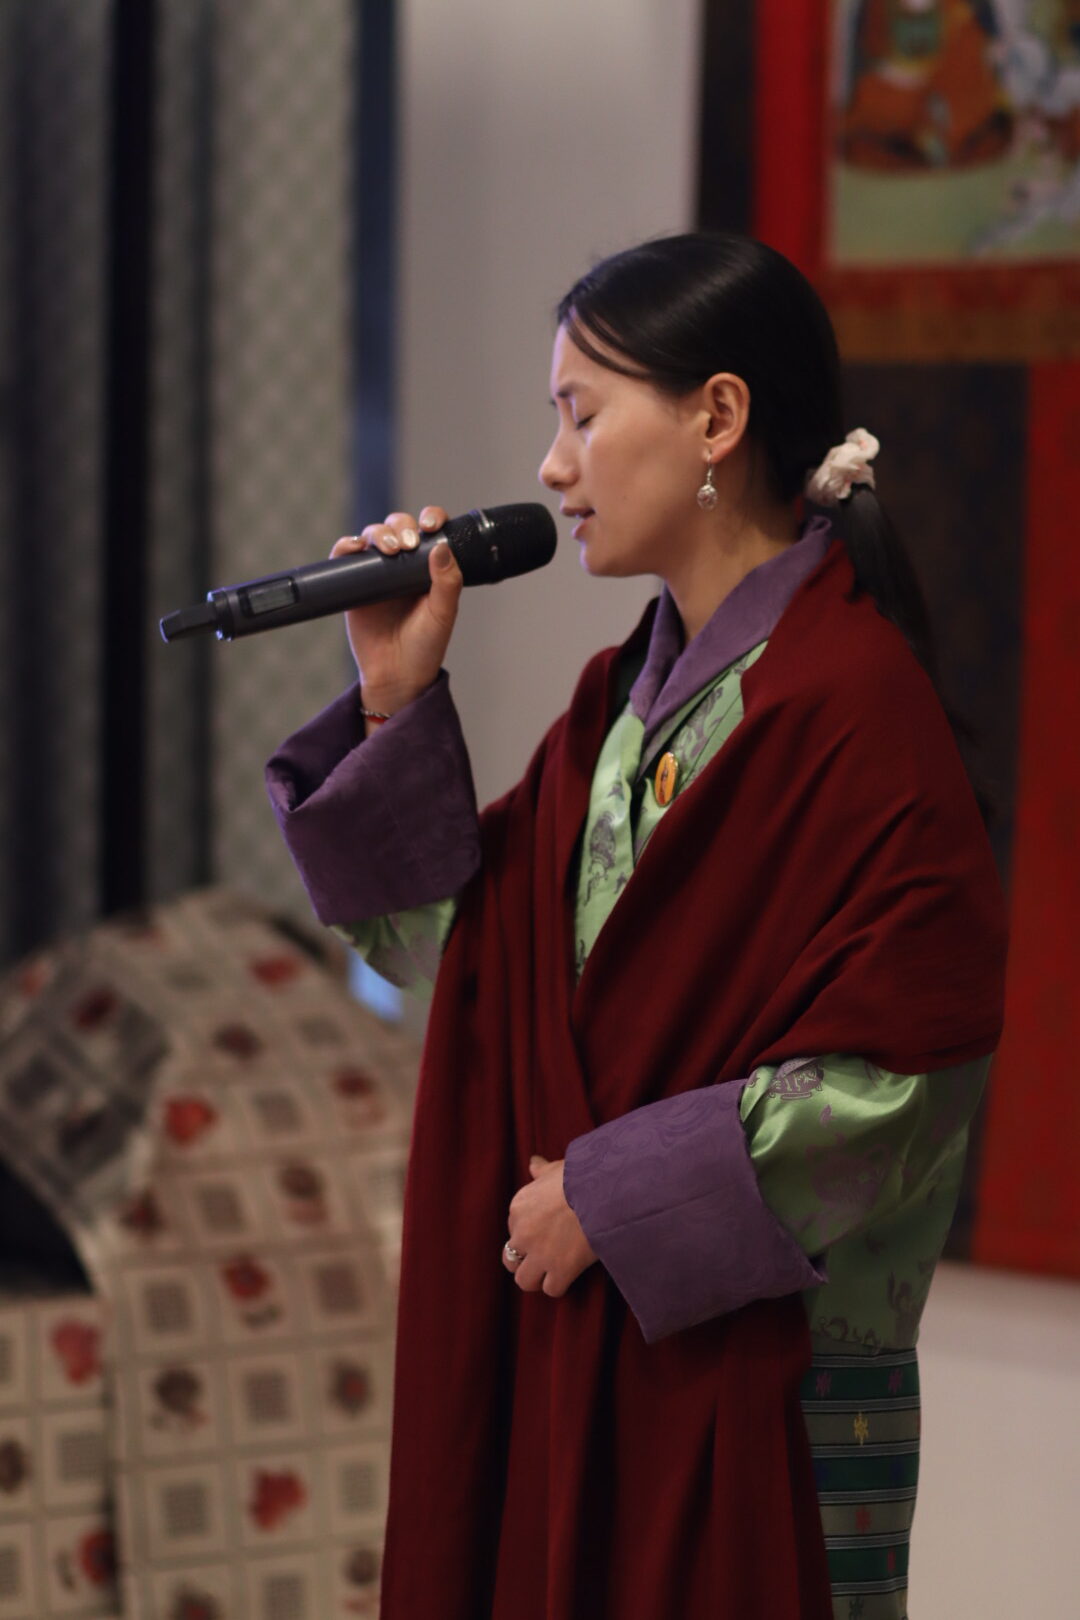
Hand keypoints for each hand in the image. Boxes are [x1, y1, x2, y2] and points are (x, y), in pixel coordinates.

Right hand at [330, 505, 463, 714]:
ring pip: (374, 535)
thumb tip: (442, 547)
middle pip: (399, 525)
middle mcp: (403, 564)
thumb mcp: (443, 614)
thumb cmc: (425, 646)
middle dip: (402, 526)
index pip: (430, 530)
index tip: (431, 525)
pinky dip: (347, 545)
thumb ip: (447, 582)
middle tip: (407, 545)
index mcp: (429, 567)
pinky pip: (346, 556)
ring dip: (379, 533)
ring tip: (389, 550)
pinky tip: (354, 546)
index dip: (431, 517)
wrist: (396, 675)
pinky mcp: (353, 583)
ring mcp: (376, 572)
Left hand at [504, 1156, 596, 1296]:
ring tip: (551, 1272)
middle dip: (525, 1260)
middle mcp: (523, 1231)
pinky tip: (571, 1274)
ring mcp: (539, 1253)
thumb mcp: (558, 1168)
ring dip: (537, 1278)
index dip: (529, 1232)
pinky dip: (560, 1284)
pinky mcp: (560, 1269)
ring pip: (524, 1280)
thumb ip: (542, 1170)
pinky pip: (551, 1289)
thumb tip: (533, 1162)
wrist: (606, 1191)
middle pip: (510, 1259)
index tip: (547, 1230)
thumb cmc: (585, 1176)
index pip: (513, 1228)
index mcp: (519, 1206)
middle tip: (544, 1256)